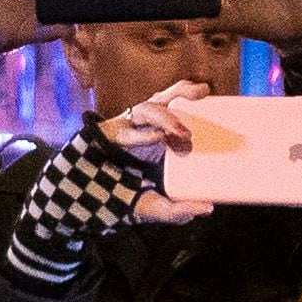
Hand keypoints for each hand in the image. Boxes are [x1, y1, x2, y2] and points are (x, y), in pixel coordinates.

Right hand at [97, 87, 218, 224]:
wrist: (91, 200)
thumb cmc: (126, 197)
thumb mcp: (158, 206)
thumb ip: (180, 210)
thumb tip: (209, 207)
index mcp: (161, 139)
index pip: (178, 112)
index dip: (192, 100)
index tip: (210, 97)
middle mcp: (146, 128)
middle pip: (164, 99)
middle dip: (181, 91)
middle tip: (202, 93)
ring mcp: (128, 128)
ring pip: (146, 108)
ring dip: (166, 117)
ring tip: (182, 132)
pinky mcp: (111, 134)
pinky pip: (127, 129)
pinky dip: (143, 135)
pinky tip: (158, 138)